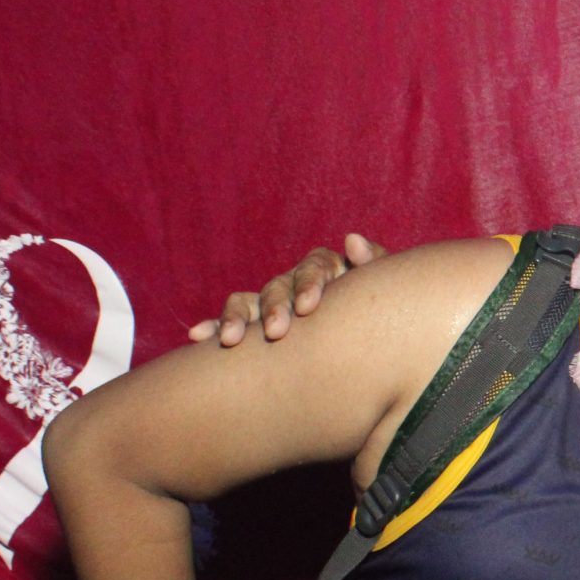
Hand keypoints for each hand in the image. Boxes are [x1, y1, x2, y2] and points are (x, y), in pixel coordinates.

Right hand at [188, 233, 385, 346]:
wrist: (371, 340)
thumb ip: (373, 264)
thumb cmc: (379, 309)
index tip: (309, 307)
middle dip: (274, 308)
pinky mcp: (256, 324)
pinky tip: (197, 335)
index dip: (310, 285)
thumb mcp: (382, 289)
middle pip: (279, 287)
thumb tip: (351, 239)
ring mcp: (272, 302)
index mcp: (327, 270)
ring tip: (228, 340)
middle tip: (276, 332)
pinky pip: (232, 322)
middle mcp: (295, 282)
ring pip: (249, 302)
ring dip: (237, 318)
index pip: (314, 268)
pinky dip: (215, 326)